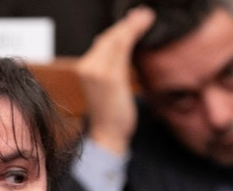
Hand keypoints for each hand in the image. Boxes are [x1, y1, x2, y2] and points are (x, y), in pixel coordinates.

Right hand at [75, 6, 155, 154]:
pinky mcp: (108, 76)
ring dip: (132, 25)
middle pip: (110, 37)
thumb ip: (112, 64)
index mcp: (85, 67)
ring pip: (116, 40)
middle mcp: (87, 66)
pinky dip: (133, 34)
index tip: (136, 18)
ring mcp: (95, 71)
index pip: (104, 41)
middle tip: (145, 13)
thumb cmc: (111, 112)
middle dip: (128, 24)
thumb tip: (122, 44)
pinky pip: (122, 49)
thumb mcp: (111, 85)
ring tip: (147, 16)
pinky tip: (143, 27)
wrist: (107, 135)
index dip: (121, 28)